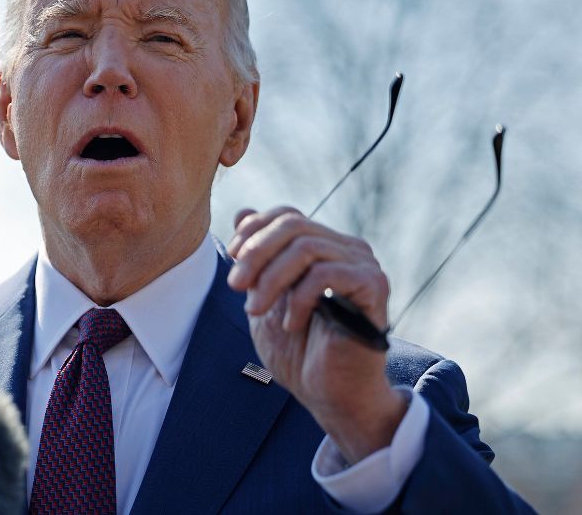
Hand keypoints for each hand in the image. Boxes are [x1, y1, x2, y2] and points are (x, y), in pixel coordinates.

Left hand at [226, 207, 404, 463]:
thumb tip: (243, 211)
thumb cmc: (298, 350)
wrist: (329, 394)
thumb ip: (257, 257)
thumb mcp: (264, 297)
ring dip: (271, 279)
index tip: (232, 260)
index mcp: (323, 247)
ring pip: (306, 247)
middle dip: (255, 254)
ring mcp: (363, 265)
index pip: (287, 215)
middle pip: (293, 225)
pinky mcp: (374, 286)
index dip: (254, 230)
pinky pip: (327, 274)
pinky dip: (299, 298)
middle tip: (235, 286)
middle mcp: (347, 248)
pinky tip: (292, 323)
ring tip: (256, 310)